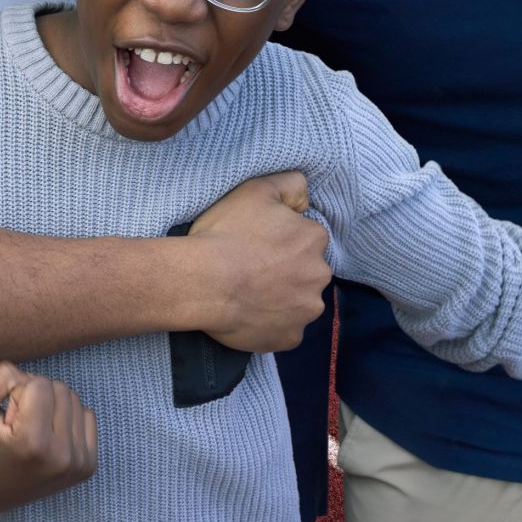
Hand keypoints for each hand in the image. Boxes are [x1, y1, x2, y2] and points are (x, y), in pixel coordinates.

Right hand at [0, 362, 96, 514]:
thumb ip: (0, 377)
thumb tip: (33, 377)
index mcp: (33, 443)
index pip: (39, 383)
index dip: (18, 393)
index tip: (7, 419)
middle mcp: (62, 457)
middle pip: (60, 389)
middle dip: (36, 399)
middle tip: (18, 426)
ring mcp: (78, 464)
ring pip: (74, 400)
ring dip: (50, 408)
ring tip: (31, 433)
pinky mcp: (87, 466)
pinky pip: (87, 416)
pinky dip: (66, 420)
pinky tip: (47, 439)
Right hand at [186, 172, 331, 352]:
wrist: (203, 282)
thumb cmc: (227, 234)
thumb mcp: (256, 190)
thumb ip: (291, 184)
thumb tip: (305, 197)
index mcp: (313, 239)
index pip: (306, 238)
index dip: (282, 239)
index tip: (259, 243)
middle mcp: (319, 275)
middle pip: (307, 271)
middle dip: (287, 270)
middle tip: (253, 268)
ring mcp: (306, 310)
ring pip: (299, 302)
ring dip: (281, 298)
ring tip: (249, 293)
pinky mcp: (290, 338)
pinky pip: (285, 329)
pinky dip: (272, 323)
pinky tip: (249, 314)